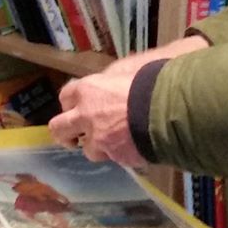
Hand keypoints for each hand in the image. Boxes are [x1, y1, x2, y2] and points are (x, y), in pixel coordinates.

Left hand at [49, 35, 210, 164]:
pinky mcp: (114, 156)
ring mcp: (98, 139)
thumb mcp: (128, 70)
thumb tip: (112, 78)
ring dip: (97, 147)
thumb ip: (113, 77)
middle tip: (74, 136)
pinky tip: (131, 149)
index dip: (71, 103)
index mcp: (88, 90)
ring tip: (112, 143)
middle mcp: (86, 116)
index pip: (65, 96)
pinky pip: (111, 158)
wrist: (168, 109)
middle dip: (65, 133)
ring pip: (86, 149)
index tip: (77, 106)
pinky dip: (118, 155)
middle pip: (59, 128)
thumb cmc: (150, 82)